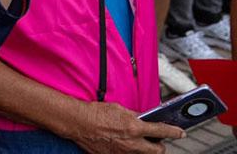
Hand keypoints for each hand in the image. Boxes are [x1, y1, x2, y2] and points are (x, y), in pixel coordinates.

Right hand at [69, 101, 183, 153]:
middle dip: (159, 146)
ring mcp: (124, 153)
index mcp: (134, 128)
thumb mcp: (118, 109)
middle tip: (156, 140)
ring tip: (136, 141)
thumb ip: (134, 116)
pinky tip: (122, 144)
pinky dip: (129, 151)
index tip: (181, 132)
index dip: (174, 132)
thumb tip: (144, 119)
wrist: (77, 123)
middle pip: (158, 151)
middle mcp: (132, 144)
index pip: (162, 132)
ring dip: (144, 149)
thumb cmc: (96, 113)